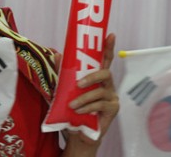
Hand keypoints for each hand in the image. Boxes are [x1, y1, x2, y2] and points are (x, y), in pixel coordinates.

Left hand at [62, 33, 118, 155]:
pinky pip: (100, 105)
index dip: (108, 47)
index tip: (111, 34)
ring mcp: (111, 97)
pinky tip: (79, 112)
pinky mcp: (112, 109)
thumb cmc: (72, 111)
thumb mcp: (63, 91)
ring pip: (100, 91)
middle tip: (78, 84)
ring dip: (84, 98)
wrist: (77, 134)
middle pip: (106, 72)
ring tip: (72, 105)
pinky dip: (88, 108)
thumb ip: (62, 74)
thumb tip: (58, 54)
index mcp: (97, 77)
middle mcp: (107, 85)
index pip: (105, 59)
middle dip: (93, 76)